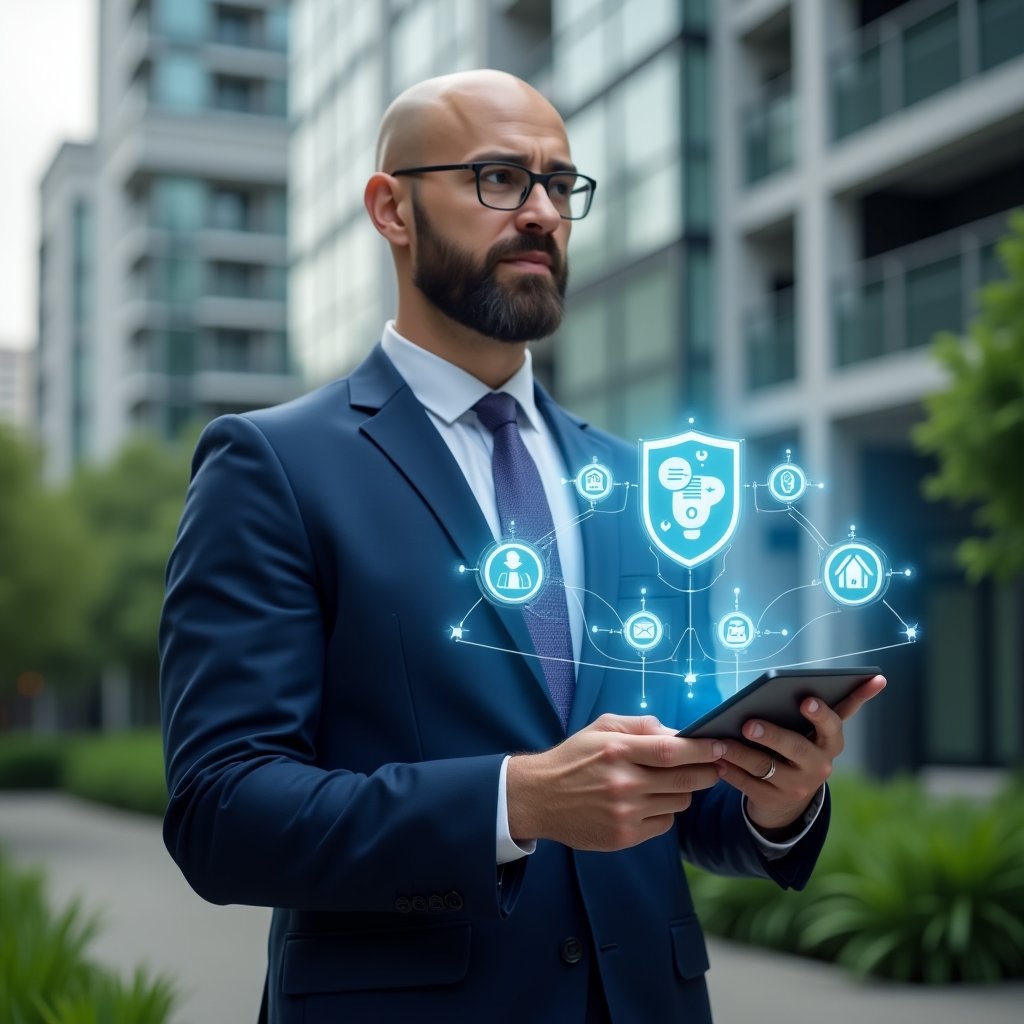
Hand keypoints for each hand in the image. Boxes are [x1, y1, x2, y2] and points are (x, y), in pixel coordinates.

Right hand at [506, 714, 724, 851]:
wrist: (539, 798)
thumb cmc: (573, 758)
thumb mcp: (601, 728)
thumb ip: (640, 726)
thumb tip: (678, 733)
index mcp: (618, 750)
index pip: (673, 750)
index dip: (703, 749)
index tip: (720, 745)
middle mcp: (623, 783)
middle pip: (685, 780)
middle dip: (708, 771)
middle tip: (715, 765)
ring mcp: (625, 813)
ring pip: (679, 802)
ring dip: (683, 791)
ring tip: (668, 782)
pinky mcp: (624, 837)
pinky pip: (664, 824)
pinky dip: (665, 812)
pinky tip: (649, 802)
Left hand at [716, 675, 886, 835]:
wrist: (788, 798)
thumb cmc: (795, 748)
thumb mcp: (810, 734)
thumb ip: (811, 712)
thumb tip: (791, 681)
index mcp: (830, 743)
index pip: (832, 726)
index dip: (820, 714)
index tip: (806, 700)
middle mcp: (818, 766)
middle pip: (795, 748)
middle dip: (772, 735)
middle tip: (748, 725)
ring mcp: (796, 786)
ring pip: (764, 766)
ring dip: (739, 752)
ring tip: (720, 741)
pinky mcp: (772, 800)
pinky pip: (747, 784)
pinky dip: (730, 770)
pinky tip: (716, 760)